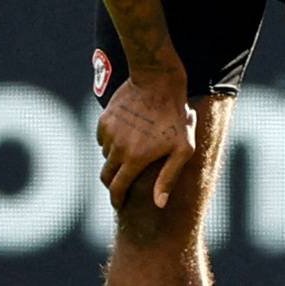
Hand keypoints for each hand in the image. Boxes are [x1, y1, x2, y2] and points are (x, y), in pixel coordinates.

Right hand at [97, 71, 195, 209]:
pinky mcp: (104, 120)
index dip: (117, 200)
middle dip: (112, 184)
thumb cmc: (176, 116)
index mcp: (135, 158)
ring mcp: (109, 133)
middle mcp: (117, 148)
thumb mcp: (182, 149)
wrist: (157, 81)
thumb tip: (159, 203)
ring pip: (105, 156)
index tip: (118, 204)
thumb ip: (169, 177)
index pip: (117, 188)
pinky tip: (125, 137)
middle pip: (106, 175)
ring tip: (130, 154)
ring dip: (114, 160)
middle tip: (121, 184)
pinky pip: (102, 139)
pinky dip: (110, 143)